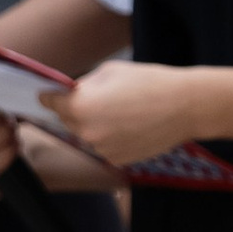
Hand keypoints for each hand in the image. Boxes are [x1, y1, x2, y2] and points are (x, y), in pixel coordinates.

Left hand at [51, 56, 202, 166]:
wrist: (186, 106)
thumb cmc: (150, 82)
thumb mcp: (110, 71)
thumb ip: (84, 84)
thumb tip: (71, 91)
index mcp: (81, 107)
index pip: (49, 103)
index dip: (48, 96)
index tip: (47, 94)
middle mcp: (87, 132)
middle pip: (67, 120)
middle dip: (75, 109)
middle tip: (96, 98)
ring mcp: (103, 149)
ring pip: (87, 134)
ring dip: (94, 124)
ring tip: (122, 111)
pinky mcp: (118, 159)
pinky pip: (105, 146)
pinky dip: (111, 137)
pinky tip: (130, 125)